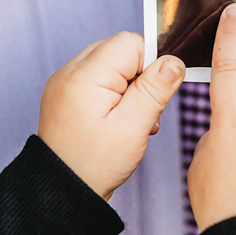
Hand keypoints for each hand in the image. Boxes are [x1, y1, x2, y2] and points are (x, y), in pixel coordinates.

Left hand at [38, 32, 184, 200]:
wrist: (62, 192)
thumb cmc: (94, 164)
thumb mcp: (133, 127)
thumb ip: (155, 89)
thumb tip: (174, 62)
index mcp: (85, 75)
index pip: (131, 42)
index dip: (151, 64)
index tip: (154, 94)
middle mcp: (70, 72)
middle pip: (120, 51)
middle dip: (140, 76)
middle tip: (142, 110)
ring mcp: (65, 82)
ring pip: (111, 64)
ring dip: (128, 86)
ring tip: (130, 119)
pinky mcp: (66, 94)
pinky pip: (97, 78)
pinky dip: (113, 94)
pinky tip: (117, 119)